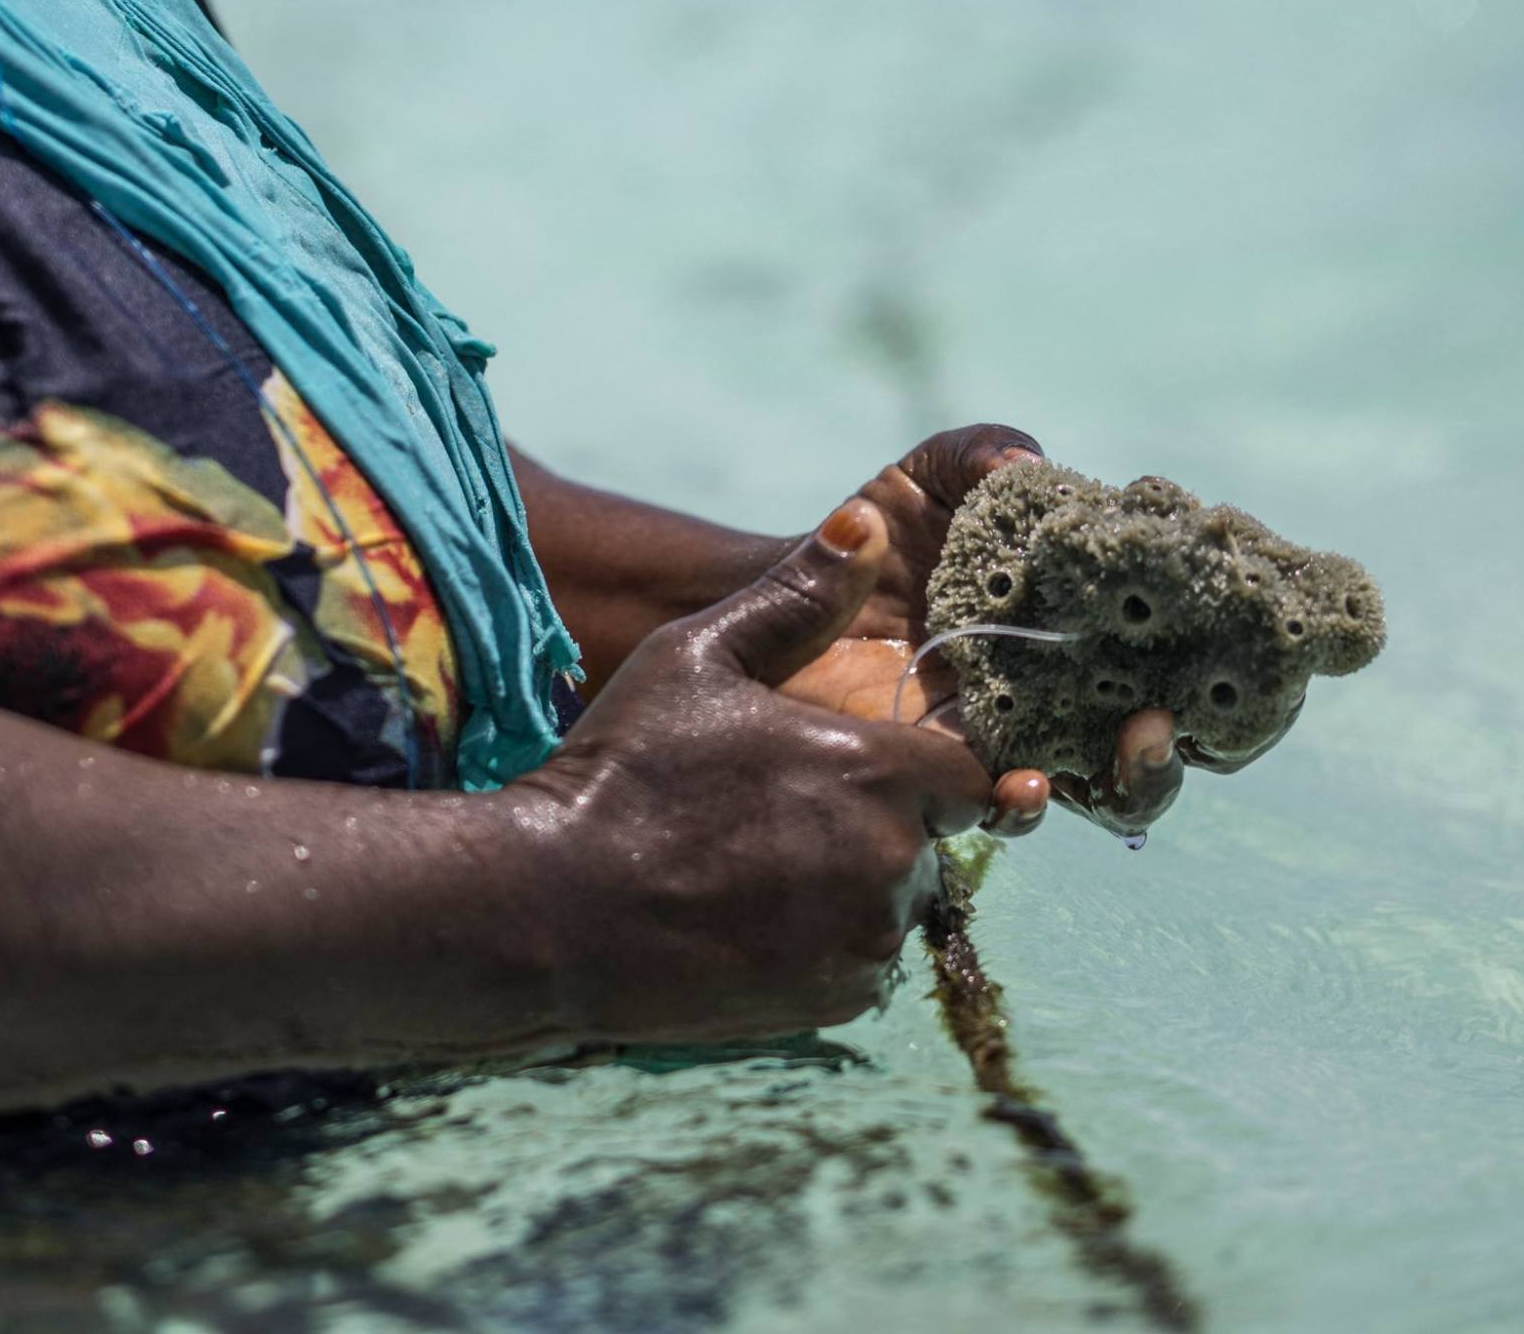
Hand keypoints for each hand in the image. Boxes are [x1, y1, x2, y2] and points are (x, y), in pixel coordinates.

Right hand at [516, 502, 1051, 1043]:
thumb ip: (798, 597)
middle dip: (877, 824)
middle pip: (929, 841)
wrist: (549, 910)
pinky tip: (748, 917)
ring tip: (753, 864)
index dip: (934, 767)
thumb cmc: (620, 770)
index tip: (881, 764)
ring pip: (894, 904)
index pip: (973, 774)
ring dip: (852, 886)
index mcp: (875, 772)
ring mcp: (863, 943)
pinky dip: (826, 945)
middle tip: (780, 810)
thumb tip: (866, 521)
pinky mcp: (833, 1003)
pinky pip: (861, 965)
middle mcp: (889, 863)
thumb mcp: (698, 657)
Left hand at [788, 425, 1188, 838]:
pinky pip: (1003, 807)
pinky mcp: (950, 770)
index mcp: (1078, 621)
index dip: (1221, 659)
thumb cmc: (877, 525)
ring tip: (1139, 747)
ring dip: (1138, 780)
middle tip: (1172, 716)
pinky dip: (1027, 804)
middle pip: (1155, 740)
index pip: (1172, 653)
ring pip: (1103, 790)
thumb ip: (986, 452)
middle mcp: (1063, 690)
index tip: (1243, 646)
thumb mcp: (935, 473)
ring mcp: (1013, 736)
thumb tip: (1032, 468)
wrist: (793, 584)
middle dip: (1184, 740)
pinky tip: (1027, 783)